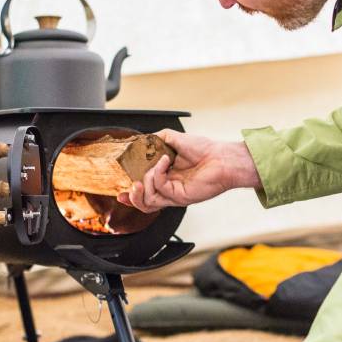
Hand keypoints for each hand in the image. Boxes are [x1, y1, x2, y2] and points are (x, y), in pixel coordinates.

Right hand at [118, 129, 261, 212]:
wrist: (222, 157)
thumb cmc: (205, 150)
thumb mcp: (175, 139)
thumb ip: (157, 139)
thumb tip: (143, 140)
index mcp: (166, 179)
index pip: (144, 192)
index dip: (130, 194)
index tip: (119, 191)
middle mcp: (169, 189)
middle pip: (143, 202)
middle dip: (132, 195)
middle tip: (132, 183)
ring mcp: (174, 194)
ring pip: (148, 201)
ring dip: (143, 184)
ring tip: (147, 171)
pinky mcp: (180, 196)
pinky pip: (160, 187)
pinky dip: (157, 172)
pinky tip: (164, 160)